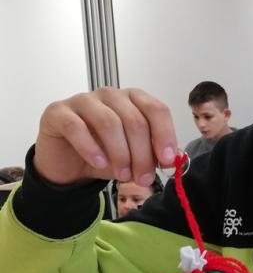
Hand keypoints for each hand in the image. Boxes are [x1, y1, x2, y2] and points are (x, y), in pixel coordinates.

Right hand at [34, 86, 177, 184]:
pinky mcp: (58, 112)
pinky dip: (91, 148)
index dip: (164, 134)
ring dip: (120, 153)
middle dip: (142, 153)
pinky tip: (99, 163)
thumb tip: (173, 158)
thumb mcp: (133, 158)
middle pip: (134, 119)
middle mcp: (110, 95)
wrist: (67, 165)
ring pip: (109, 122)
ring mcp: (83, 100)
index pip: (156, 109)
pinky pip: (77, 127)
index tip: (166, 160)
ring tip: (123, 175)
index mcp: (133, 99)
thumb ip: (152, 155)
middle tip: (143, 178)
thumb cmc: (104, 155)